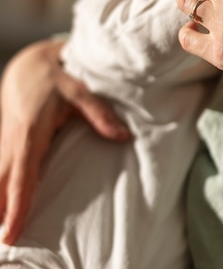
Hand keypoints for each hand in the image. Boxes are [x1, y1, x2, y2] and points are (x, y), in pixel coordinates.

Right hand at [0, 40, 129, 243]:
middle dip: (0, 213)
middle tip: (6, 242)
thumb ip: (100, 114)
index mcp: (30, 133)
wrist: (28, 65)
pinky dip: (0, 190)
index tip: (11, 232)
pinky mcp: (5, 144)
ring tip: (3, 233)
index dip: (16, 205)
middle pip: (1, 185)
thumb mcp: (80, 91)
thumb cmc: (55, 79)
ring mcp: (5, 143)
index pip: (22, 176)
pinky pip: (0, 172)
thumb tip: (124, 137)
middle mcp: (12, 142)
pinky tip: (2, 209)